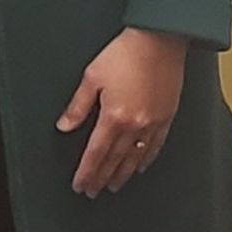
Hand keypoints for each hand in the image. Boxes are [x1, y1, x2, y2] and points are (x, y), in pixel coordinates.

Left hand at [57, 27, 188, 196]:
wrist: (159, 40)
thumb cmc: (125, 53)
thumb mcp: (92, 76)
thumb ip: (78, 105)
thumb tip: (64, 125)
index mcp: (114, 117)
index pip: (96, 154)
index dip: (86, 172)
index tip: (80, 184)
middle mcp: (134, 125)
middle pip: (114, 160)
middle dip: (101, 178)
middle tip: (93, 191)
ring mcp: (153, 123)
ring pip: (135, 158)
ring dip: (122, 174)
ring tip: (113, 185)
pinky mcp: (167, 117)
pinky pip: (155, 147)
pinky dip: (145, 160)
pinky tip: (139, 167)